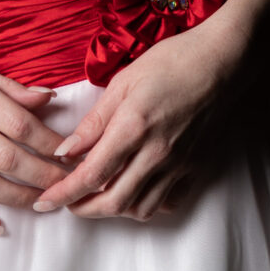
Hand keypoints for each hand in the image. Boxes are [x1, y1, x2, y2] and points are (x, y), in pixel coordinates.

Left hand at [33, 14, 248, 222]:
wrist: (225, 60)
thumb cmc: (173, 61)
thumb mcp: (123, 82)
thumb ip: (93, 122)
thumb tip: (64, 152)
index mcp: (133, 128)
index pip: (90, 175)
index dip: (63, 194)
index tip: (45, 202)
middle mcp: (157, 154)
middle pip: (113, 202)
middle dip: (84, 210)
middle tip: (67, 203)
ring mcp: (179, 164)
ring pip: (140, 209)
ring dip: (113, 209)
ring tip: (98, 195)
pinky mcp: (196, 167)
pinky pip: (167, 202)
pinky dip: (146, 204)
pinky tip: (135, 190)